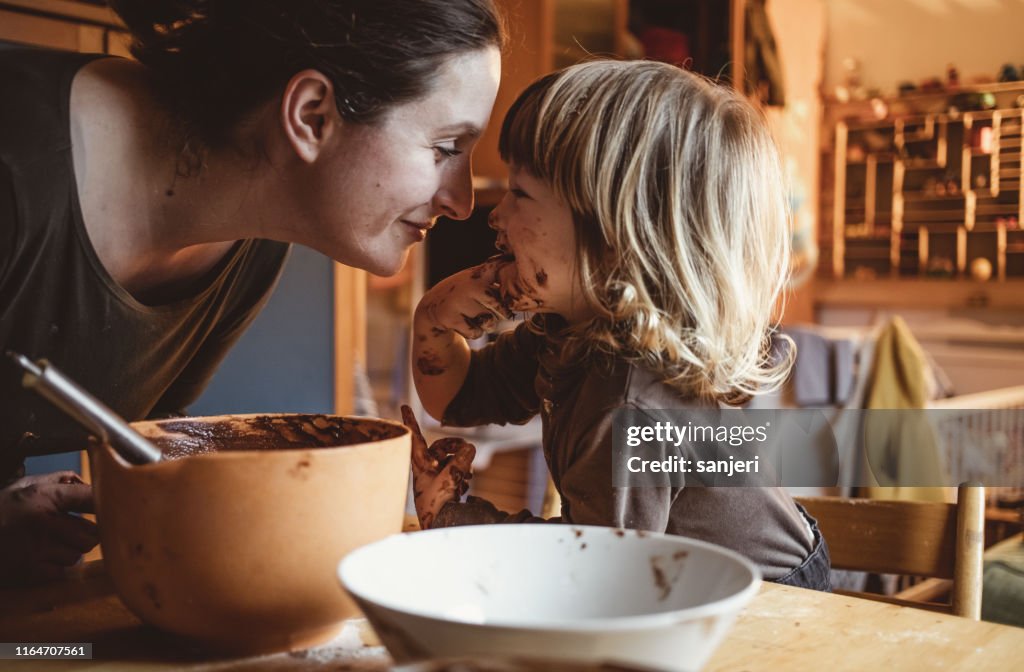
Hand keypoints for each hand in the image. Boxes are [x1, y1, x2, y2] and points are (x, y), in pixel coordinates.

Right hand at [0, 471, 98, 584]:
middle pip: (93, 533)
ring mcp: (38, 548)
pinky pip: (62, 571)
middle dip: (87, 533)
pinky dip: (57, 566)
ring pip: (79, 553)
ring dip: (71, 551)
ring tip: (52, 544)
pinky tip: (42, 558)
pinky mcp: (30, 571)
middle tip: (73, 531)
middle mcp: (44, 522)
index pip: (91, 498)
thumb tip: (87, 480)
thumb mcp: (22, 486)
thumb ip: (58, 479)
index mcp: (44, 497)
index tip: (116, 507)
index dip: (106, 504)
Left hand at [401, 406, 475, 528]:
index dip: (411, 420)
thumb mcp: (450, 478)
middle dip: (454, 447)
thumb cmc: (438, 505)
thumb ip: (461, 459)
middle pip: (441, 447)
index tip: (404, 405)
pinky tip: (463, 488)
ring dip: (462, 466)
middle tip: (466, 450)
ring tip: (464, 479)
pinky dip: (463, 477)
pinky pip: (457, 473)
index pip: (415, 438)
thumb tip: (470, 447)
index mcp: (419, 465)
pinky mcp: (446, 487)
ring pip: (452, 460)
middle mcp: (427, 469)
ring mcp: (436, 478)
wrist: (442, 527)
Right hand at [416, 257, 538, 341]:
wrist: (433, 306)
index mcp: (481, 272)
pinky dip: (473, 332)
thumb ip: (502, 275)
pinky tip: (462, 322)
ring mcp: (459, 300)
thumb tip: (537, 278)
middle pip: (504, 309)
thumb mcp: (482, 279)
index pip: (505, 271)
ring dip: (485, 324)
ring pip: (490, 323)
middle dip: (499, 314)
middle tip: (486, 307)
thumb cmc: (468, 293)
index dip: (517, 282)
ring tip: (472, 313)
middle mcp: (470, 283)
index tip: (525, 284)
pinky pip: (476, 333)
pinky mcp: (449, 317)